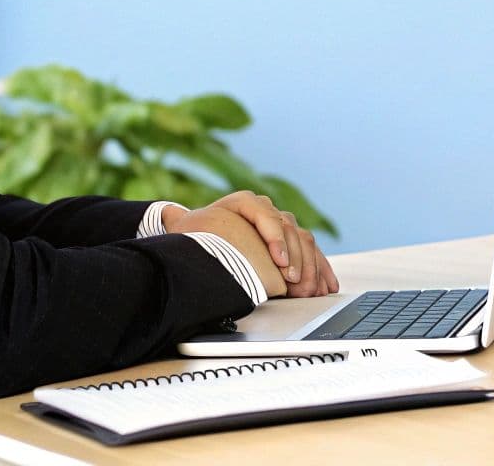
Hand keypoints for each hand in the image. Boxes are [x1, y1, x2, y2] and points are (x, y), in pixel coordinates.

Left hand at [170, 191, 339, 297]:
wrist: (212, 240)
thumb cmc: (198, 235)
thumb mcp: (187, 227)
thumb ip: (175, 219)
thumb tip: (166, 213)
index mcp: (244, 203)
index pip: (266, 215)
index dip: (275, 239)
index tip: (278, 263)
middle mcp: (267, 210)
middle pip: (290, 230)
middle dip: (296, 260)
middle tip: (295, 283)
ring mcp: (282, 226)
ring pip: (304, 242)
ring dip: (311, 268)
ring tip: (308, 290)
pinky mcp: (292, 244)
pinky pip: (312, 253)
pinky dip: (321, 270)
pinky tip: (326, 285)